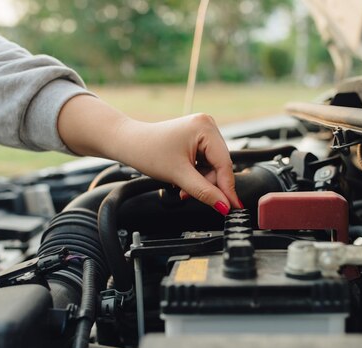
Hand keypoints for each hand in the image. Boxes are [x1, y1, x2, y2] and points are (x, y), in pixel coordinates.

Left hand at [57, 95, 240, 214]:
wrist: (128, 143)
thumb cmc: (147, 151)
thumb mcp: (178, 176)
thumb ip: (204, 192)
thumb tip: (223, 205)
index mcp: (205, 127)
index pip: (224, 164)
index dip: (227, 189)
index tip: (233, 207)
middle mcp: (207, 125)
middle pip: (220, 166)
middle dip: (207, 184)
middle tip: (189, 194)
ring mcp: (202, 131)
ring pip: (213, 166)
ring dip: (200, 181)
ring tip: (181, 186)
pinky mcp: (197, 138)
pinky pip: (205, 162)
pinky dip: (196, 174)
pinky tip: (183, 177)